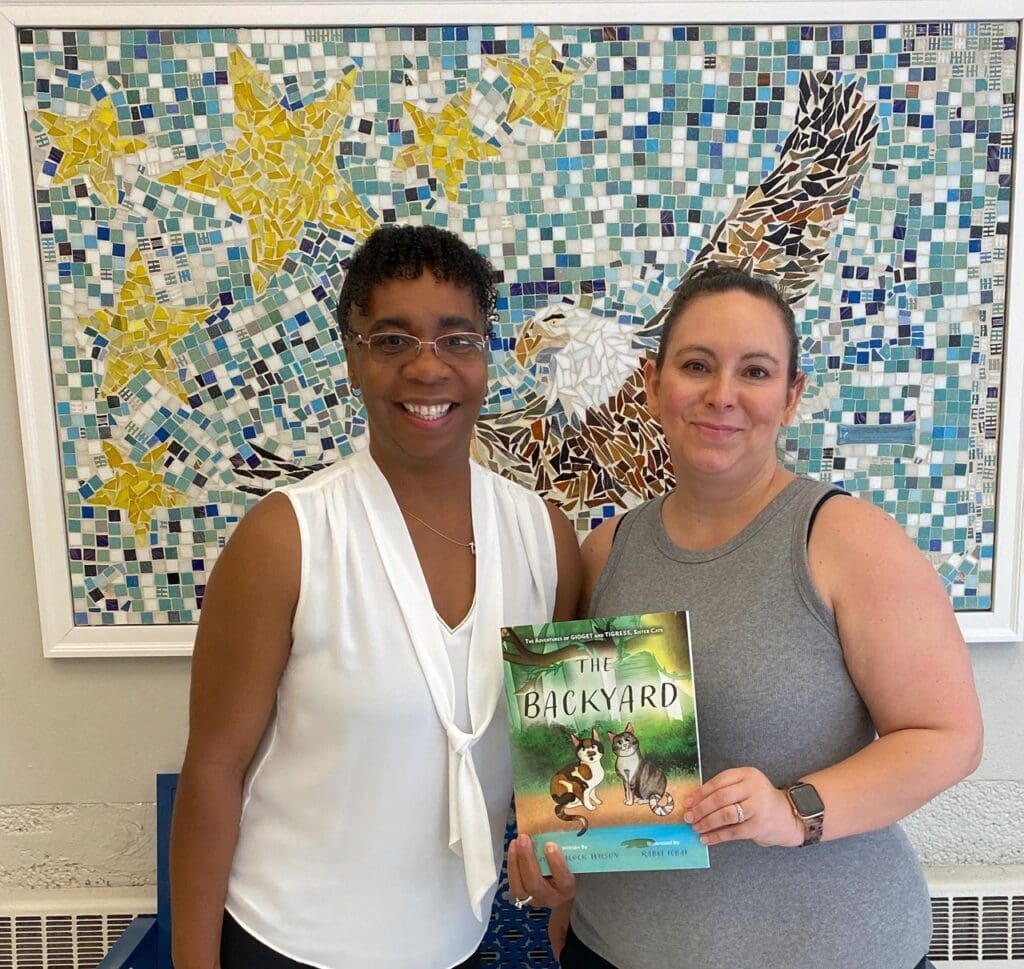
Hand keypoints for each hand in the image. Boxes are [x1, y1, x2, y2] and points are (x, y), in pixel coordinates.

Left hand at [506, 834, 575, 909]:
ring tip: (516, 842)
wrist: (560, 892)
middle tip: (525, 838)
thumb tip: (560, 827)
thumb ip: (567, 851)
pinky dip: (511, 864)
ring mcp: (534, 899)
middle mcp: (550, 897)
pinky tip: (513, 847)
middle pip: (535, 884)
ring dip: (515, 861)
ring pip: (520, 886)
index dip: (555, 863)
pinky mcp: (522, 895)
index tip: (550, 845)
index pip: (562, 879)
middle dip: (527, 859)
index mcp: (567, 889)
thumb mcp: (573, 864)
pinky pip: (513, 882)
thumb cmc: (568, 872)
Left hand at [683, 767, 804, 847]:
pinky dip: (717, 836)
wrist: (786, 816)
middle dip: (701, 808)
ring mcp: (758, 807)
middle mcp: (753, 788)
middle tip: (689, 816)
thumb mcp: (745, 786)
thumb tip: (694, 801)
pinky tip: (706, 839)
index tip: (687, 801)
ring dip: (707, 822)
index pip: (719, 781)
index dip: (701, 792)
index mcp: (747, 774)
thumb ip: (725, 789)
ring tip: (696, 827)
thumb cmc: (758, 800)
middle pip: (721, 797)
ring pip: (726, 815)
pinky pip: (733, 832)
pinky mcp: (759, 826)